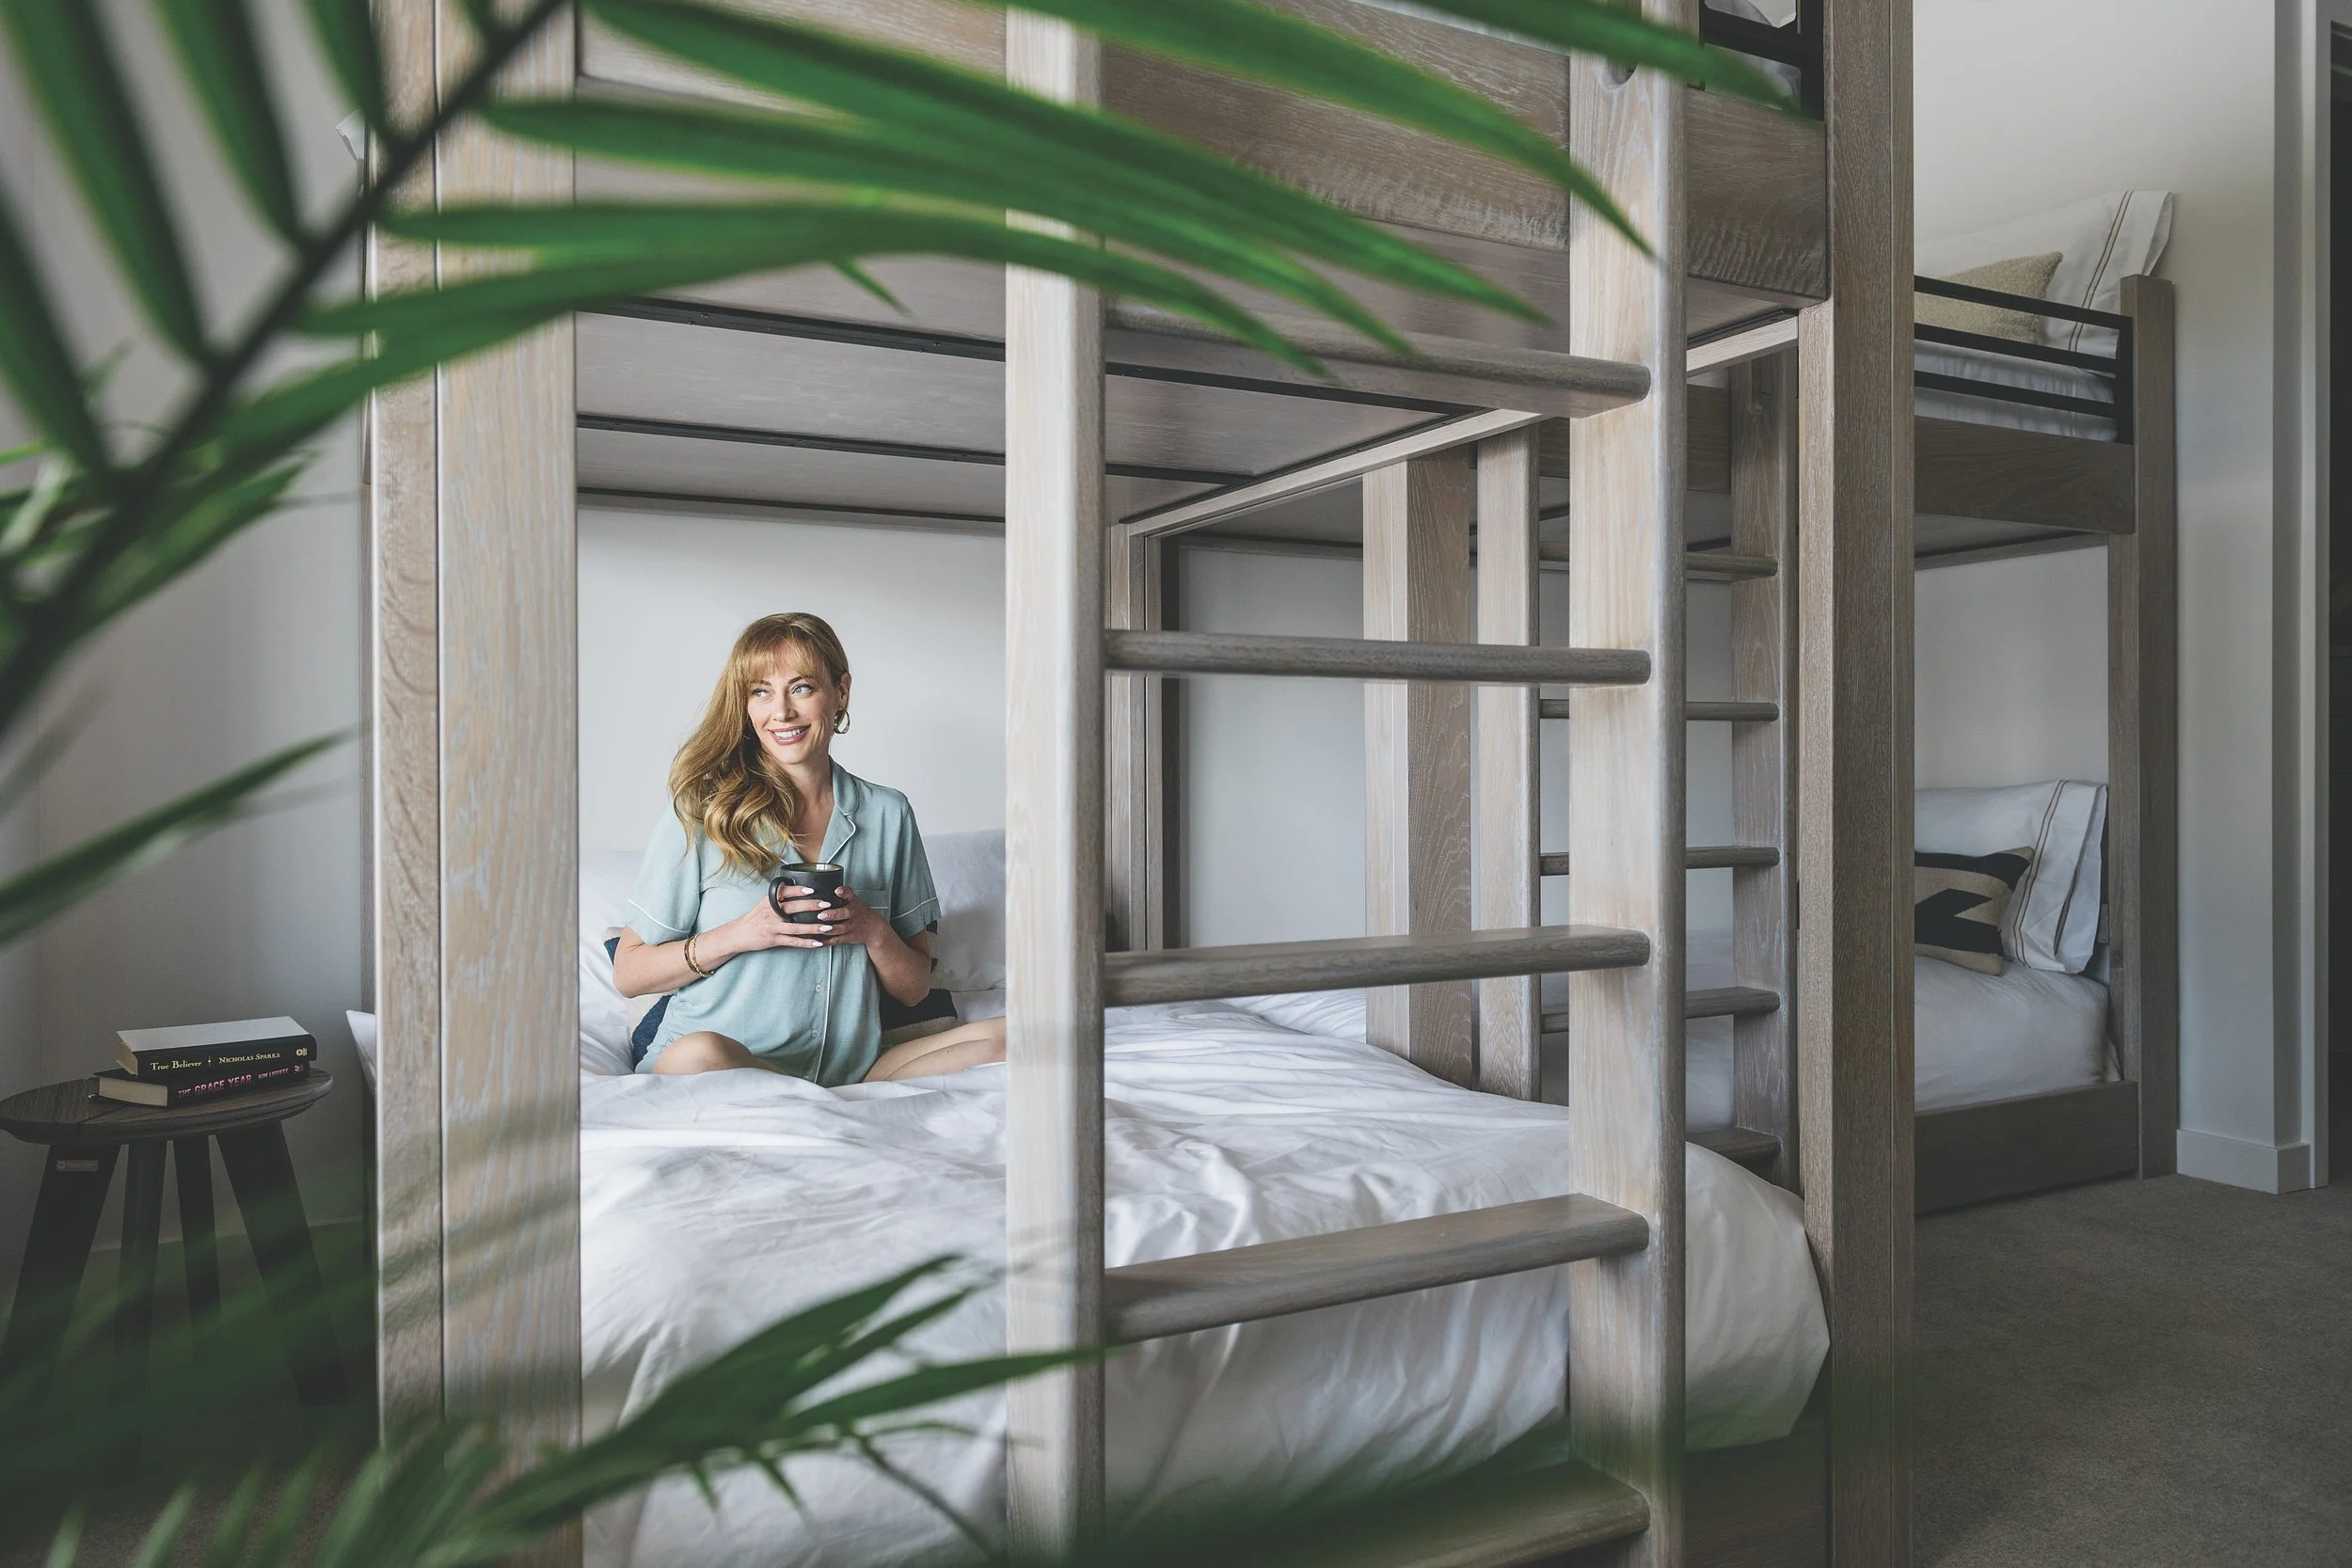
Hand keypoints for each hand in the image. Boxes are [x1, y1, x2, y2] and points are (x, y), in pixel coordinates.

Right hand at [715, 883, 830, 956]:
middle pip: (794, 908)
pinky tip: (818, 943)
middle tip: (828, 905)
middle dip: (812, 906)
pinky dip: (807, 943)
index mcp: (770, 901)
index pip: (785, 892)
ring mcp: (773, 927)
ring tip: (828, 927)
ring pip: (796, 927)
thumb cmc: (755, 917)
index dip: (799, 890)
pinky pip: (793, 942)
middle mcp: (771, 913)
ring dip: (814, 928)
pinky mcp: (774, 940)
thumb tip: (798, 888)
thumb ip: (779, 897)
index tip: (813, 889)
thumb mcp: (764, 903)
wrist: (739, 934)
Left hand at [813, 883, 893, 951]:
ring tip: (818, 929)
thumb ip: (843, 893)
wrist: (874, 929)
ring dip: (828, 930)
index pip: (849, 894)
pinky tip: (816, 942)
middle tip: (821, 914)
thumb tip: (831, 887)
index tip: (837, 891)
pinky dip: (826, 942)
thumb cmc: (859, 912)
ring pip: (839, 929)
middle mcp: (852, 914)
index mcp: (852, 902)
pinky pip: (836, 940)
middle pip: (843, 913)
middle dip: (832, 914)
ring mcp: (850, 927)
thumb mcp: (854, 899)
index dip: (843, 892)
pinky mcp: (847, 937)